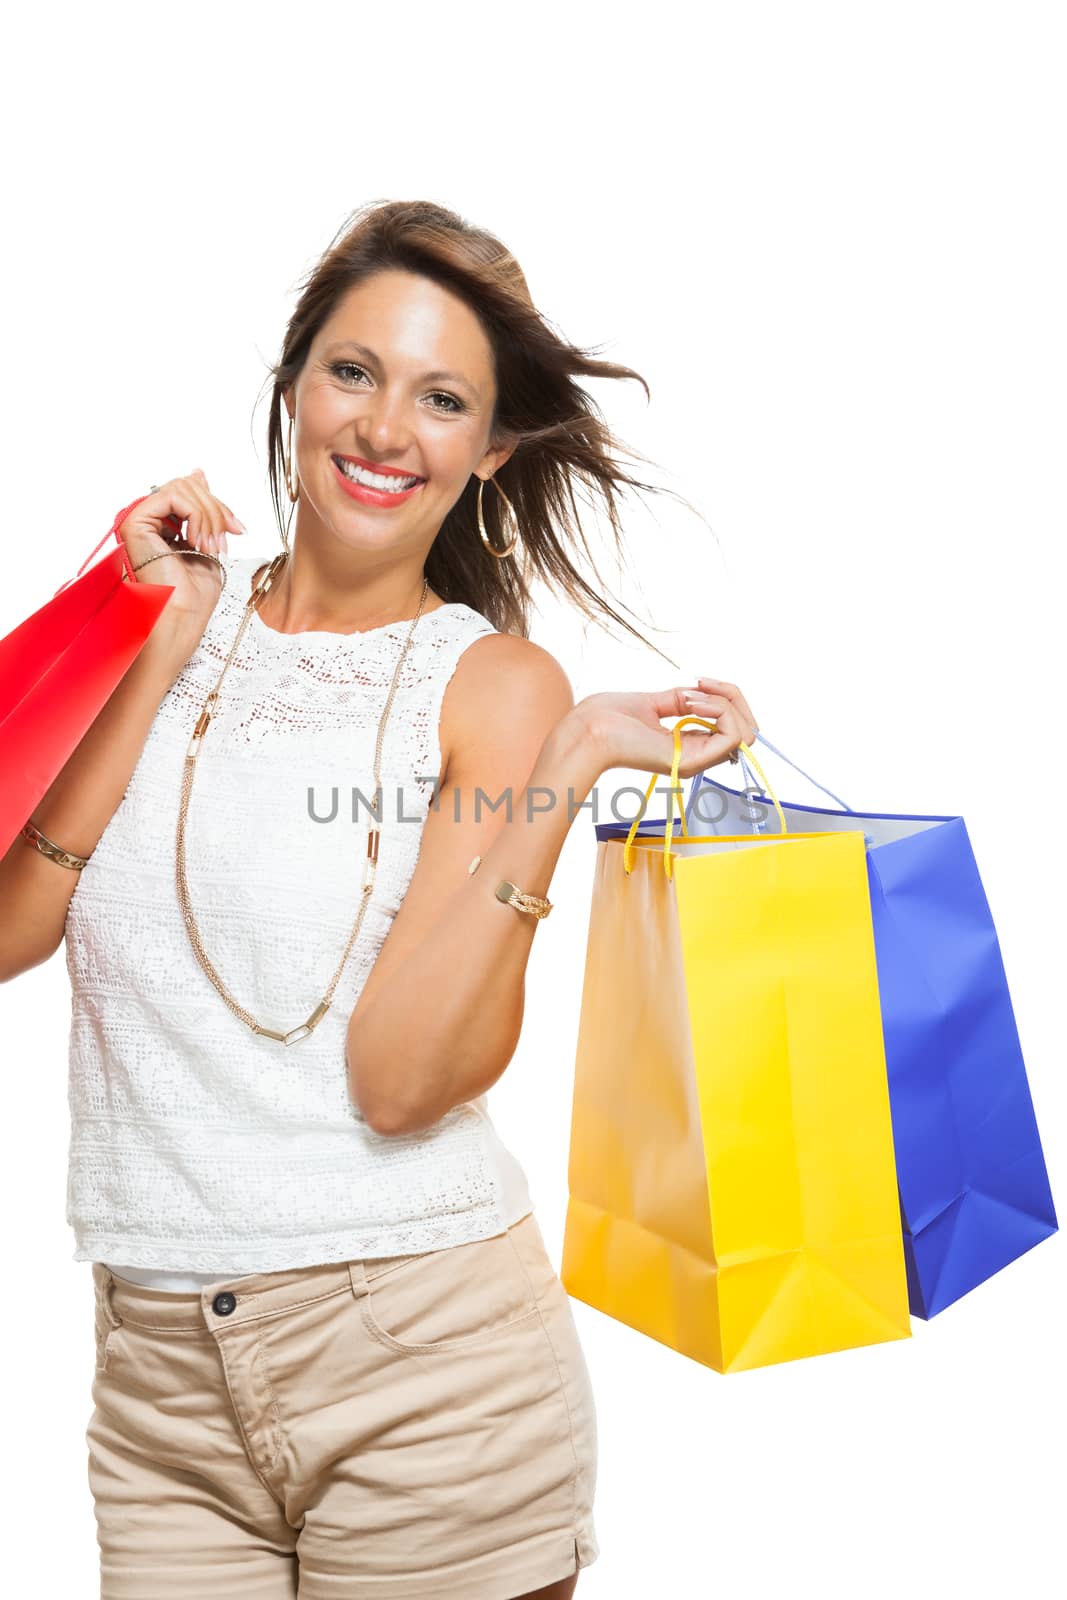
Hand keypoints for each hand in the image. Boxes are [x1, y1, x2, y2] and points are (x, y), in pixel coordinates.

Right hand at [116, 468, 245, 653]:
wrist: (183, 616)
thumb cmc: (194, 593)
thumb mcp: (208, 541)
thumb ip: (203, 509)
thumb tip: (198, 472)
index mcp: (162, 523)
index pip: (192, 492)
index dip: (219, 506)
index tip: (239, 529)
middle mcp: (147, 519)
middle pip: (188, 485)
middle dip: (216, 510)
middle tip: (227, 537)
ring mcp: (139, 520)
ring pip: (183, 487)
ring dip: (209, 516)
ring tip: (212, 546)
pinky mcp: (135, 522)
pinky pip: (172, 496)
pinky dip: (196, 515)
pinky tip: (198, 542)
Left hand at [574, 677, 758, 779]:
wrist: (589, 729)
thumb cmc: (610, 718)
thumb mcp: (655, 702)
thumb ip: (683, 700)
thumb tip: (704, 692)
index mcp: (690, 745)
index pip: (733, 726)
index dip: (725, 697)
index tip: (698, 682)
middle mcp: (698, 756)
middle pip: (748, 729)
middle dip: (731, 696)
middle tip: (698, 685)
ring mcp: (697, 761)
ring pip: (745, 731)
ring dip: (723, 702)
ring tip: (687, 697)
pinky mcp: (692, 761)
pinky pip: (733, 735)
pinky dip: (718, 711)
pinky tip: (689, 704)